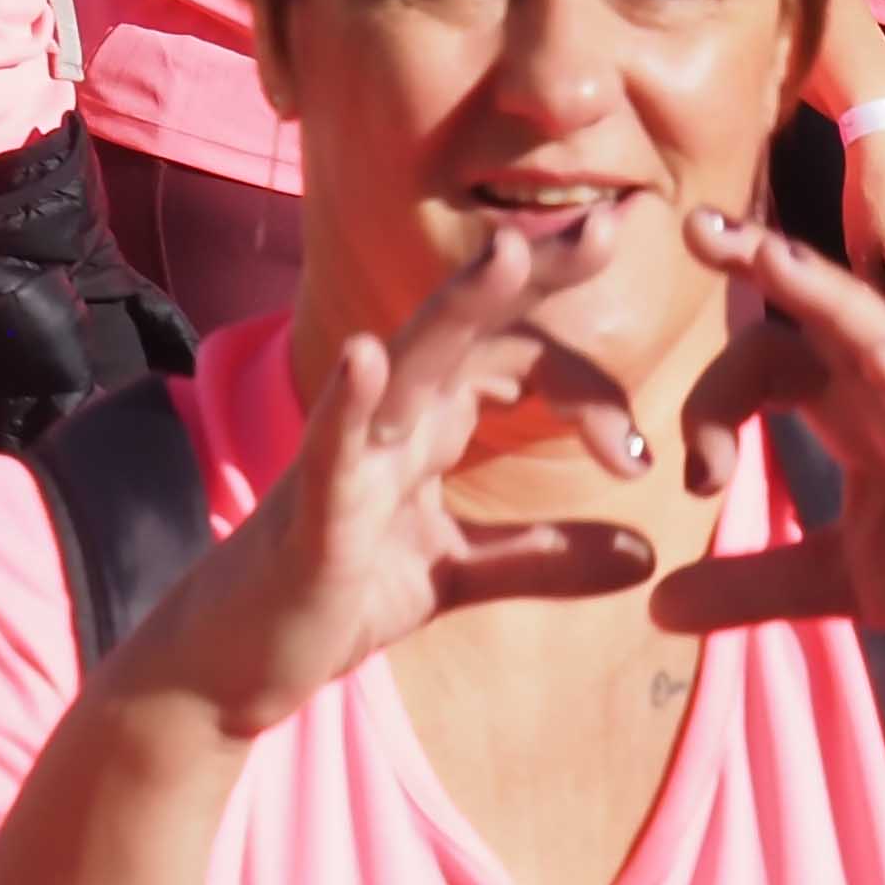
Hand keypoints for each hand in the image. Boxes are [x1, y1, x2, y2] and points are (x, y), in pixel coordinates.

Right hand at [107, 224, 657, 743]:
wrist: (238, 660)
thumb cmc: (341, 591)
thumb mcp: (460, 572)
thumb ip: (546, 557)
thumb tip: (647, 554)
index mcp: (433, 415)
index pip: (522, 357)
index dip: (588, 381)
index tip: (637, 451)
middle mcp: (395, 413)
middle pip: (474, 321)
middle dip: (540, 269)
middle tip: (615, 223)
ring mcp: (350, 453)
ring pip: (411, 359)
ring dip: (459, 304)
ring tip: (509, 250)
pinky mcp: (313, 511)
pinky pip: (331, 446)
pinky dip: (348, 399)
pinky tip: (365, 353)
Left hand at [655, 212, 884, 674]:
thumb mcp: (839, 583)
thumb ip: (752, 584)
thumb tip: (656, 605)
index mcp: (855, 414)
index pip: (772, 363)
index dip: (713, 397)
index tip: (691, 477)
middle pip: (822, 314)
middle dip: (765, 266)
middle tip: (699, 227)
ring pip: (883, 336)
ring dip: (829, 296)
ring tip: (773, 254)